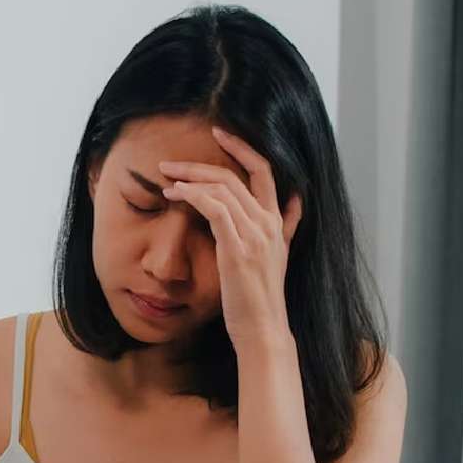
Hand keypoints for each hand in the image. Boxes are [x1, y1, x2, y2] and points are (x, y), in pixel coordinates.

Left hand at [159, 125, 300, 350]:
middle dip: (200, 163)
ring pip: (222, 187)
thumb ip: (288, 225)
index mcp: (278, 222)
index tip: (219, 133)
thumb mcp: (281, 255)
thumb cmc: (261, 298)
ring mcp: (255, 234)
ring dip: (189, 178)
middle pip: (235, 175)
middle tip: (172, 162)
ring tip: (166, 178)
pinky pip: (213, 207)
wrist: (263, 329)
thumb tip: (296, 202)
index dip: (242, 148)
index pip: (265, 171)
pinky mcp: (238, 247)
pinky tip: (175, 194)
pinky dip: (192, 195)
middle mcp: (269, 223)